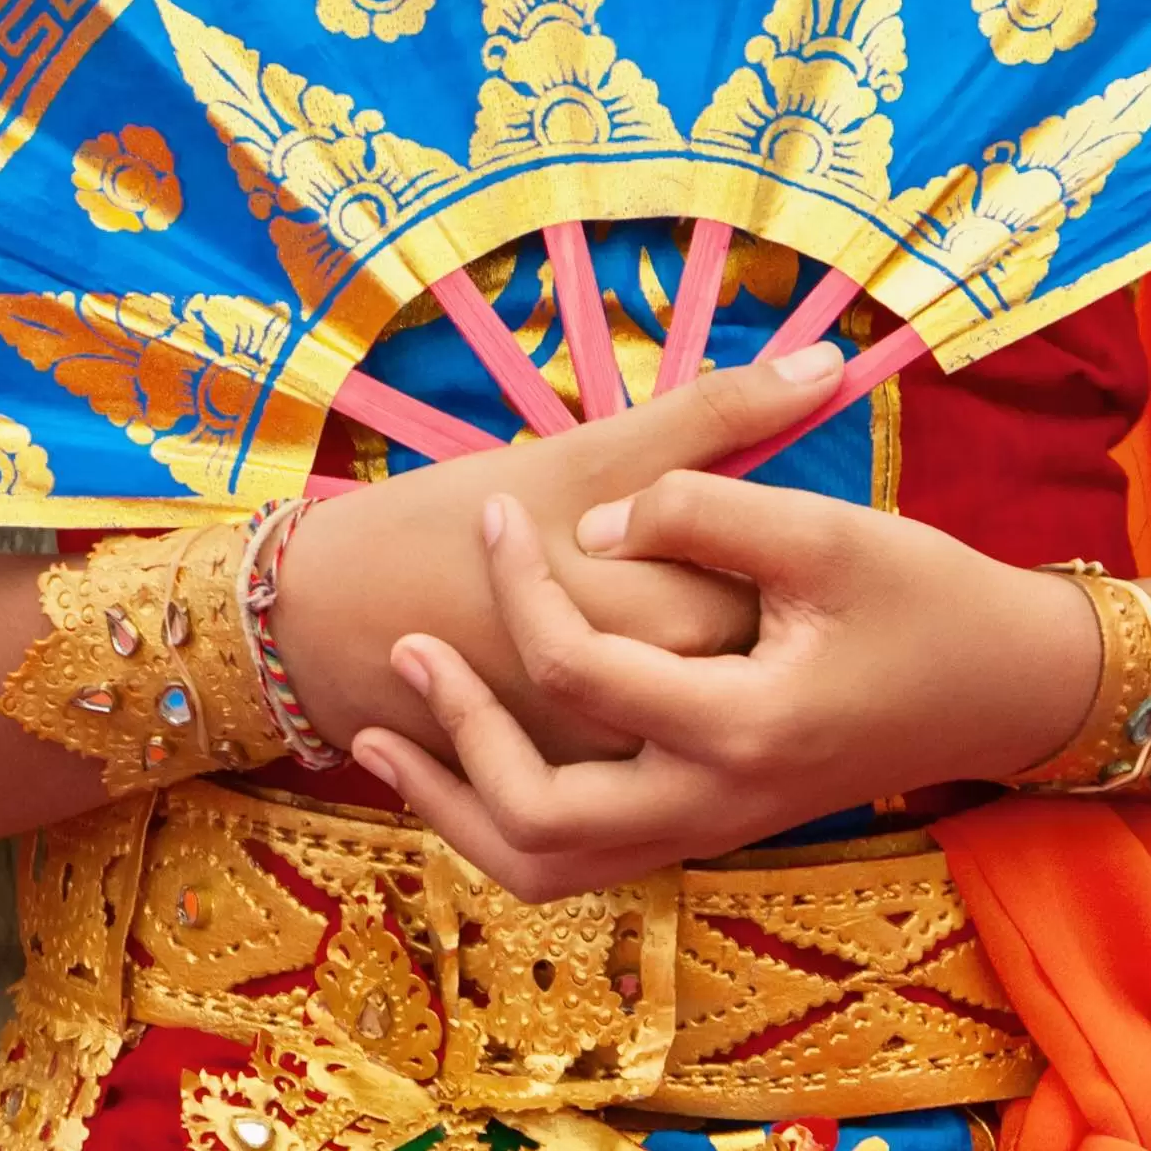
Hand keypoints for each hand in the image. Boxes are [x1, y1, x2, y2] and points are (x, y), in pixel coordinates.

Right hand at [274, 346, 847, 761]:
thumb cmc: (435, 526)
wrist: (320, 628)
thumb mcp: (573, 456)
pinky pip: (658, 754)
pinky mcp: (583, 789)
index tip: (733, 511)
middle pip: (760, 650)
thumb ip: (711, 415)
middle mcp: (658, 713)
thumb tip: (831, 361)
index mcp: (663, 619)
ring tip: (662, 609)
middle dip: (741, 596)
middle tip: (703, 553)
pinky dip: (660, 706)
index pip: (784, 585)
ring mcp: (621, 765)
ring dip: (707, 659)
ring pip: (713, 706)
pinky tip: (631, 657)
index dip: (768, 540)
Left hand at [355, 474, 1099, 899]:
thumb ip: (697, 511)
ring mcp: (709, 828)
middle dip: (454, 736)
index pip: (575, 666)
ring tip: (380, 740)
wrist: (1011, 687)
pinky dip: (502, 820)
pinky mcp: (705, 826)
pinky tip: (459, 759)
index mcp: (742, 726)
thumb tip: (581, 532)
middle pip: (537, 816)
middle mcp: (716, 801)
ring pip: (545, 866)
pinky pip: (577, 859)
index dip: (516, 581)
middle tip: (405, 651)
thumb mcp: (824, 528)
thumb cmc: (927, 596)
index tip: (491, 509)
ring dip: (455, 808)